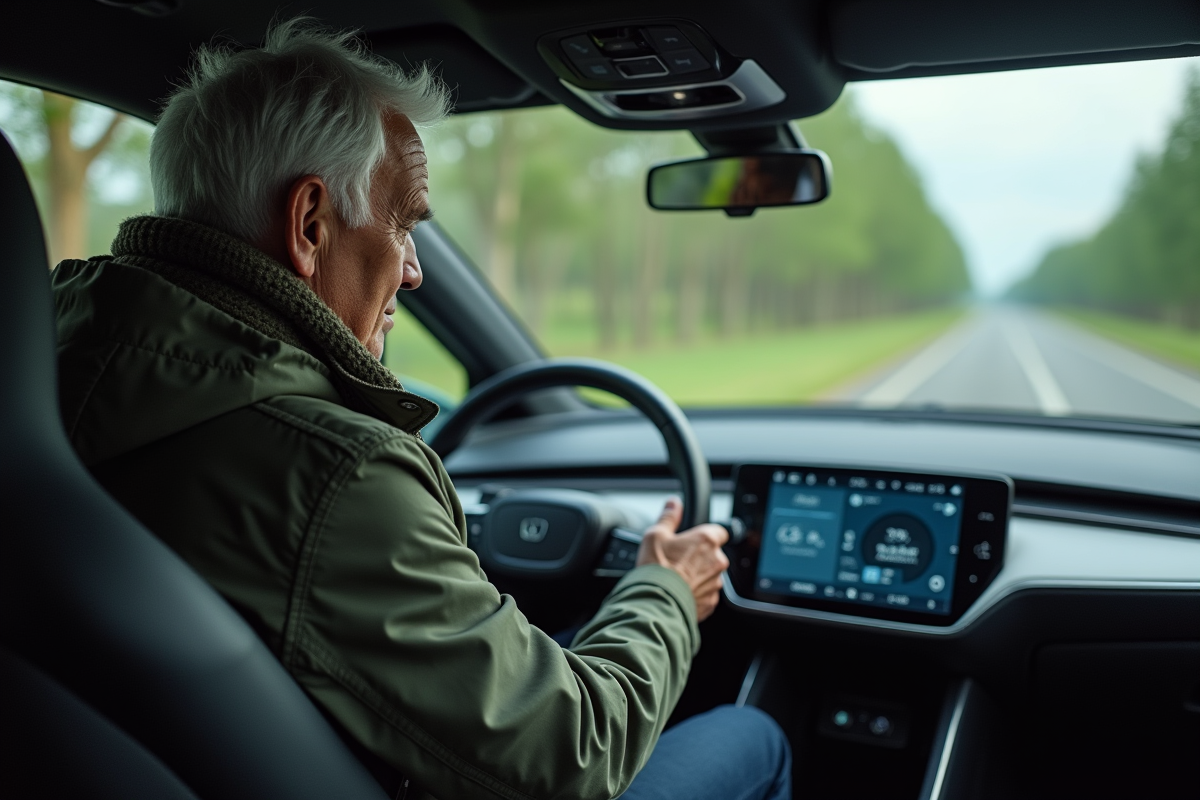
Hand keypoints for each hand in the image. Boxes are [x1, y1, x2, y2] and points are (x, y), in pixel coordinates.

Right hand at [636, 498, 729, 621]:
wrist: (656, 603)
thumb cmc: (657, 568)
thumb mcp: (655, 535)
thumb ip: (668, 517)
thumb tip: (673, 504)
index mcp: (706, 540)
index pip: (720, 531)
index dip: (706, 535)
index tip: (694, 540)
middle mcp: (717, 561)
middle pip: (714, 554)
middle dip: (700, 557)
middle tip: (678, 560)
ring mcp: (715, 583)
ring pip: (710, 575)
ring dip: (698, 576)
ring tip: (677, 579)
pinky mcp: (711, 602)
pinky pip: (706, 594)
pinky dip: (696, 593)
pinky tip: (679, 592)